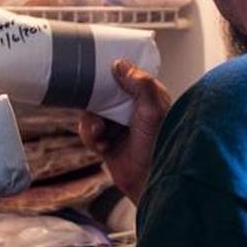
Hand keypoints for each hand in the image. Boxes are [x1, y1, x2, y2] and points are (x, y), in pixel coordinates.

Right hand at [78, 59, 170, 204]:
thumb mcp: (153, 110)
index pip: (128, 76)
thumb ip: (141, 84)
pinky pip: (88, 132)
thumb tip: (120, 64)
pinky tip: (101, 146)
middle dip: (95, 100)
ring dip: (91, 123)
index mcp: (149, 97)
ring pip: (92, 112)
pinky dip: (90, 137)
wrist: (149, 182)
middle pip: (104, 93)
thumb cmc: (158, 145)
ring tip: (100, 134)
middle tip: (94, 107)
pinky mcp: (107, 141)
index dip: (112, 72)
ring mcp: (119, 125)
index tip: (97, 69)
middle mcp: (133, 109)